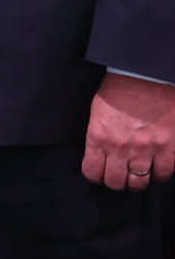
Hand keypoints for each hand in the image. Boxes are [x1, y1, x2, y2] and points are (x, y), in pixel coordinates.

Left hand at [82, 72, 174, 190]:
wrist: (144, 75)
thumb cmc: (117, 91)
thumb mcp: (97, 113)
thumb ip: (98, 137)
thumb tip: (100, 156)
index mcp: (99, 137)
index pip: (92, 172)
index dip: (95, 177)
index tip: (99, 175)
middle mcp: (120, 147)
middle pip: (116, 183)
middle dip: (116, 182)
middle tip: (119, 176)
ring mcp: (146, 149)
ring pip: (139, 183)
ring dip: (137, 181)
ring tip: (136, 174)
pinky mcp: (168, 146)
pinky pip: (163, 173)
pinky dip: (159, 175)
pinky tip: (155, 169)